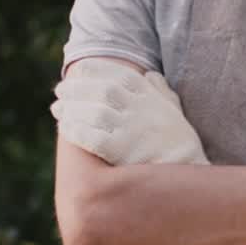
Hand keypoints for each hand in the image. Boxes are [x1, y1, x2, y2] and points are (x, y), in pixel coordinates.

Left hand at [51, 59, 208, 165]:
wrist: (188, 173)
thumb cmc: (179, 144)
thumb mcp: (176, 111)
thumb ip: (162, 92)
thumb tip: (152, 75)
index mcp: (150, 95)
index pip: (116, 74)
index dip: (93, 71)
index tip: (78, 72)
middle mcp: (139, 108)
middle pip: (100, 90)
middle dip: (76, 89)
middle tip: (59, 91)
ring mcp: (129, 129)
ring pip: (92, 111)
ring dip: (71, 109)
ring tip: (57, 109)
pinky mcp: (120, 151)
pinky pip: (90, 136)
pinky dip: (75, 130)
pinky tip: (65, 128)